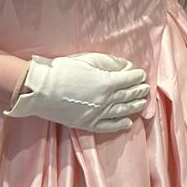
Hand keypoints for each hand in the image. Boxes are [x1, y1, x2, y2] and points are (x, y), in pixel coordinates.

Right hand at [5, 53, 149, 132]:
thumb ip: (111, 63)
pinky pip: (108, 126)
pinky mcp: (87, 124)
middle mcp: (105, 100)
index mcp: (106, 82)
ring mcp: (97, 113)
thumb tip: (126, 66)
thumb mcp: (89, 59)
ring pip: (122, 111)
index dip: (137, 77)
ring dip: (135, 106)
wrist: (40, 89)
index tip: (142, 75)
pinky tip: (128, 122)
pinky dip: (120, 125)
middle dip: (139, 91)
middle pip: (128, 95)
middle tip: (146, 88)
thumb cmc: (63, 70)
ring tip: (142, 103)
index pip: (129, 79)